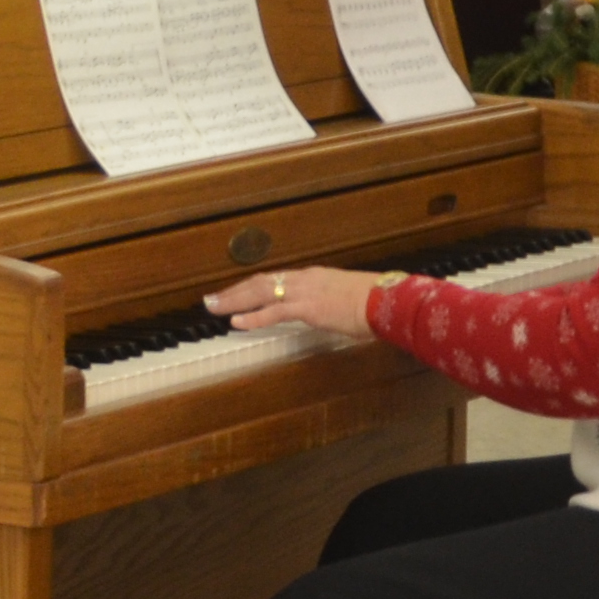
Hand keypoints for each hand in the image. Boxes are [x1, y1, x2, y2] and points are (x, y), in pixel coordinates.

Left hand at [208, 265, 382, 341]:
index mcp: (312, 277)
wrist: (388, 300)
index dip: (249, 286)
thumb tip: (325, 310)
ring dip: (234, 300)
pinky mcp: (310, 308)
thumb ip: (329, 301)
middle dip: (233, 291)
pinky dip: (253, 317)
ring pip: (261, 293)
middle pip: (260, 282)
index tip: (231, 292)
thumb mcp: (345, 297)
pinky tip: (237, 322)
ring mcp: (305, 292)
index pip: (273, 279)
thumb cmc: (374, 302)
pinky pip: (275, 312)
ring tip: (213, 308)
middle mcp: (304, 279)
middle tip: (210, 300)